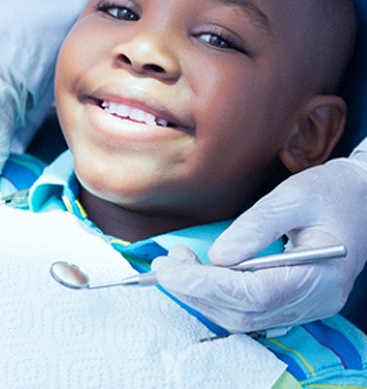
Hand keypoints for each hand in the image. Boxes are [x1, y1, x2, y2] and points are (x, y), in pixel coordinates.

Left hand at [152, 154, 366, 331]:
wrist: (359, 198)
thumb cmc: (330, 193)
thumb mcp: (294, 197)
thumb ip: (256, 227)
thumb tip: (217, 256)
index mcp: (320, 276)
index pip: (253, 295)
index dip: (206, 284)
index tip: (170, 268)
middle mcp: (314, 300)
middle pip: (244, 313)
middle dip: (196, 291)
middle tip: (165, 264)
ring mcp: (305, 305)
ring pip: (243, 318)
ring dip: (202, 295)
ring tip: (176, 265)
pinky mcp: (293, 300)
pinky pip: (250, 310)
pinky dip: (217, 296)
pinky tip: (198, 275)